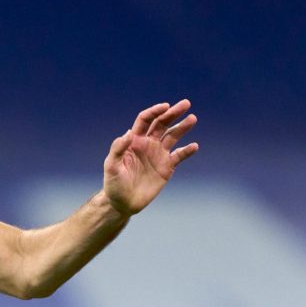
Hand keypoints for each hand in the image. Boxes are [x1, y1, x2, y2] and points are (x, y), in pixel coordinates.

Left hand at [102, 100, 198, 215]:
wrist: (123, 202)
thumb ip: (118, 148)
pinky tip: (194, 146)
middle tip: (186, 104)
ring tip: (193, 118)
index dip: (155, 111)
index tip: (166, 106)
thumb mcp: (111, 165)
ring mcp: (158, 155)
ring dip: (183, 127)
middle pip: (162, 123)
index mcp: (134, 140)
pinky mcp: (166, 167)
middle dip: (173, 113)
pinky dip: (187, 151)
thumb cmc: (113, 183)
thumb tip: (129, 133)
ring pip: (173, 136)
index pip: (146, 120)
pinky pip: (179, 156)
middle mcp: (148, 144)